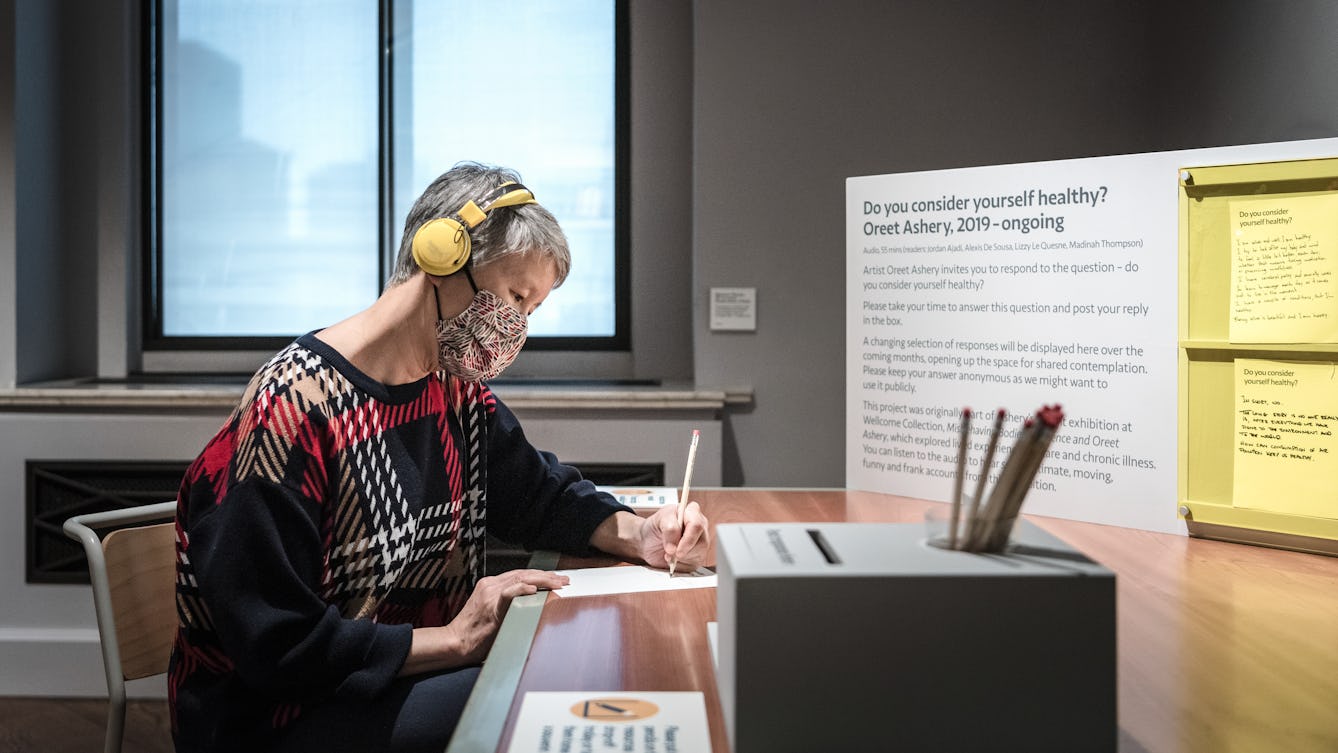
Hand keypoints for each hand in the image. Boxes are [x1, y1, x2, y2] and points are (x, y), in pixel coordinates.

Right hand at [444, 569, 568, 664]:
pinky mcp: (489, 605)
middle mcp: (490, 585)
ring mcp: (489, 593)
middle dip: (546, 576)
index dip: (540, 575)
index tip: (555, 579)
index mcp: (490, 585)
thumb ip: (509, 606)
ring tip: (558, 583)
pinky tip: (535, 589)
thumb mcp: (493, 614)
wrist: (454, 643)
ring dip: (542, 580)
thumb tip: (533, 608)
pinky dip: (522, 589)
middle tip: (564, 580)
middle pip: (523, 573)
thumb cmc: (473, 634)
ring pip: (519, 579)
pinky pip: (508, 592)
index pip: (520, 574)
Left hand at [640, 502, 710, 570]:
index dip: (687, 538)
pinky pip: (695, 563)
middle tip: (669, 553)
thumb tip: (674, 547)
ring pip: (699, 553)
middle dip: (683, 550)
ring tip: (668, 554)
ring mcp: (700, 542)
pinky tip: (674, 560)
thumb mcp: (659, 520)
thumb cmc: (655, 527)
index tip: (675, 549)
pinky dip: (681, 564)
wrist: (647, 542)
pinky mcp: (698, 556)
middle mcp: (699, 526)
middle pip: (701, 541)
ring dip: (681, 557)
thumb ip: (669, 528)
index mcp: (691, 512)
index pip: (697, 524)